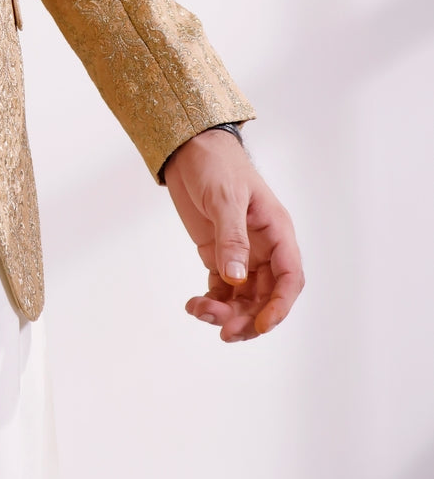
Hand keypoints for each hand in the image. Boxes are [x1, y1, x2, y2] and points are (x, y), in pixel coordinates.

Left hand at [163, 129, 304, 341]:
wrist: (189, 148)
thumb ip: (231, 238)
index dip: (280, 306)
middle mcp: (264, 247)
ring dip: (227, 313)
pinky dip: (210, 302)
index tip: (261, 325)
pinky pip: (222, 289)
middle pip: (267, 296)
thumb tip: (235, 279)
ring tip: (200, 312)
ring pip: (244, 297)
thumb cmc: (216, 163)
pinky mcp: (218, 254)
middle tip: (223, 331)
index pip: (289, 277)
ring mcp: (242, 253)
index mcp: (277, 231)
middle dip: (248, 317)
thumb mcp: (225, 198)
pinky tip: (193, 305)